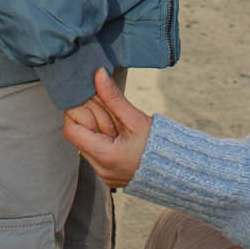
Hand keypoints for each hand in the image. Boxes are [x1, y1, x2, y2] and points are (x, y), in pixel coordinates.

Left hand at [62, 68, 152, 188]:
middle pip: (80, 135)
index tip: (90, 101)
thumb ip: (113, 97)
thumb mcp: (136, 119)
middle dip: (91, 117)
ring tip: (118, 123)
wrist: (178, 169)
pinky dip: (105, 139)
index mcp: (105, 156)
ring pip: (88, 143)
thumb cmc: (159, 145)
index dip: (76, 112)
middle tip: (109, 108)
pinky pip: (98, 152)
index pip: (71, 130)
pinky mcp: (109, 173)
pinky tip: (120, 134)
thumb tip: (98, 74)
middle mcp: (101, 168)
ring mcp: (105, 173)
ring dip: (98, 128)